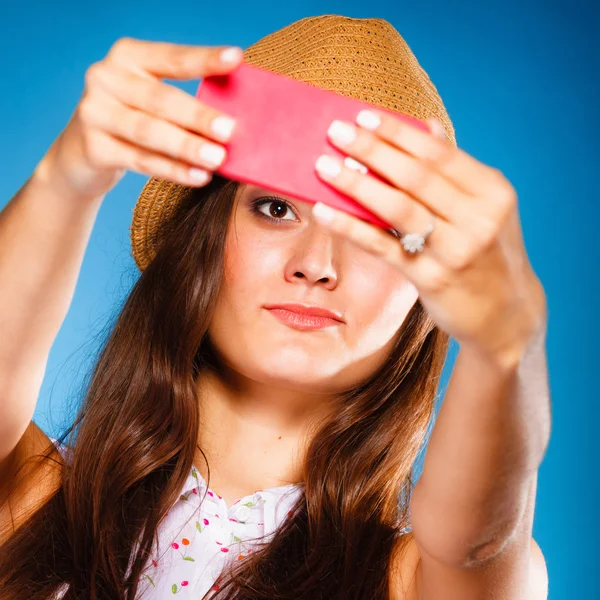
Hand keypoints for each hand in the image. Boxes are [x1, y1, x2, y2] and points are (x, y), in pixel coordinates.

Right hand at [34, 38, 244, 199]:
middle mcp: (106, 78)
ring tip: (217, 159)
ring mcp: (95, 112)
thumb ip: (181, 102)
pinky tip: (198, 177)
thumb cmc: (131, 123)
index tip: (236, 58)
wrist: (80, 155)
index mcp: (127, 57)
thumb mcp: (149, 102)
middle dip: (198, 115)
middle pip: (161, 99)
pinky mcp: (94, 147)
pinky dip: (173, 170)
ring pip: (150, 131)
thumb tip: (233, 120)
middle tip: (230, 130)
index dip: (204, 59)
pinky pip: (142, 160)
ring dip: (187, 146)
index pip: (172, 57)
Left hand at [312, 110, 546, 368]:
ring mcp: (455, 251)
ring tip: (325, 166)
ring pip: (397, 209)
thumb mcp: (484, 208)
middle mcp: (478, 219)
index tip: (364, 116)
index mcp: (492, 192)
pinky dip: (351, 227)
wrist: (506, 314)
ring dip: (357, 184)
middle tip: (336, 132)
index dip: (398, 134)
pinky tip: (325, 212)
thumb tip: (426, 126)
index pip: (438, 154)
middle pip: (415, 176)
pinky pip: (383, 247)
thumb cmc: (488, 253)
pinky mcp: (431, 278)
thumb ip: (453, 170)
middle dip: (372, 150)